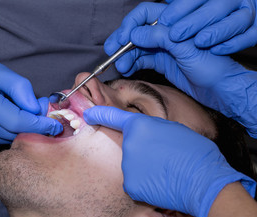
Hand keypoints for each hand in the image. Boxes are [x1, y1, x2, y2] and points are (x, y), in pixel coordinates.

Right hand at [0, 47, 61, 149]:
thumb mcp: (0, 72)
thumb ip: (22, 90)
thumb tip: (38, 111)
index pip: (17, 122)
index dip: (40, 125)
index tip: (56, 126)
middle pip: (13, 132)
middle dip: (31, 125)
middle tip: (36, 110)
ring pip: (5, 138)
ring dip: (16, 128)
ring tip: (10, 109)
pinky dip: (3, 132)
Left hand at [84, 106, 255, 216]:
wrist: (203, 180)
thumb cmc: (194, 152)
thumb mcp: (172, 129)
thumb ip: (150, 130)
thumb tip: (144, 137)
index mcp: (139, 125)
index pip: (112, 117)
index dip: (99, 114)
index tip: (89, 114)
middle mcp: (128, 143)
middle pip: (129, 147)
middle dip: (141, 151)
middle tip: (163, 157)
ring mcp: (127, 166)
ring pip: (132, 166)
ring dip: (144, 168)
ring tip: (165, 170)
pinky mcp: (130, 185)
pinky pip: (134, 182)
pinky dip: (145, 184)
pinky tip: (160, 183)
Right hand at [105, 4, 256, 136]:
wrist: (219, 88)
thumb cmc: (211, 66)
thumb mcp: (186, 48)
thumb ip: (160, 37)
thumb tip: (134, 34)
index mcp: (174, 23)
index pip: (144, 15)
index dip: (129, 25)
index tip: (121, 39)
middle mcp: (166, 33)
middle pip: (136, 31)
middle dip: (122, 41)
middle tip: (111, 53)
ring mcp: (163, 48)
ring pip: (137, 47)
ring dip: (125, 56)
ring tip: (121, 67)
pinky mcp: (162, 62)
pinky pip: (142, 59)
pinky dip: (132, 64)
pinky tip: (127, 69)